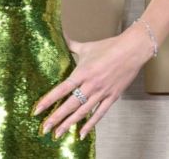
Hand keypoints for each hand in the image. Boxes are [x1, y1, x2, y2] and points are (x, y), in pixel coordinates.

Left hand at [32, 25, 155, 139]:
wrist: (131, 51)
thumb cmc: (107, 47)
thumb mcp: (85, 47)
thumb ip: (69, 45)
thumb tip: (58, 34)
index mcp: (82, 73)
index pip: (61, 90)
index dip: (48, 101)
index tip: (37, 110)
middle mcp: (90, 85)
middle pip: (70, 105)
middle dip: (56, 118)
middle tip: (44, 129)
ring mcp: (102, 93)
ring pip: (83, 112)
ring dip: (69, 124)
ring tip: (58, 134)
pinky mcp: (112, 97)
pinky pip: (99, 114)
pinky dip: (90, 125)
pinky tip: (81, 134)